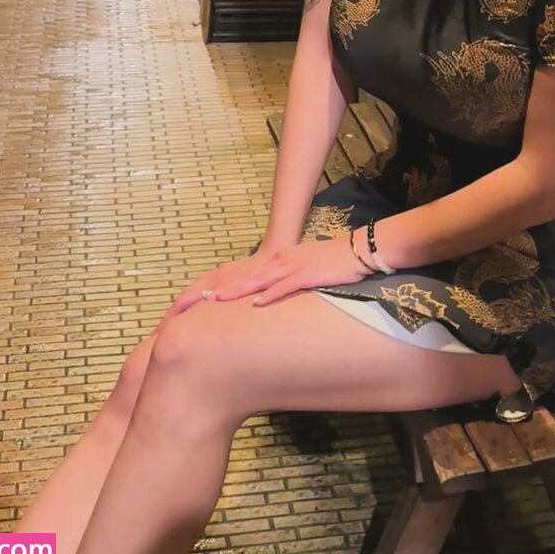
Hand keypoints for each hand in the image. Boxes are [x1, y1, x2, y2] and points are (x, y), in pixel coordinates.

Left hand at [166, 236, 371, 316]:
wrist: (359, 249)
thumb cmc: (334, 262)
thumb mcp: (306, 268)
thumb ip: (288, 280)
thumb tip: (272, 297)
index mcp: (278, 260)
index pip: (244, 275)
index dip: (220, 286)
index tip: (198, 298)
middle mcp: (280, 261)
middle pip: (244, 277)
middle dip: (219, 290)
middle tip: (195, 302)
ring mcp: (293, 267)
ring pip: (257, 281)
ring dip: (235, 292)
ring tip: (213, 303)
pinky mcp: (307, 275)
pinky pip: (285, 286)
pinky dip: (269, 295)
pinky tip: (256, 304)